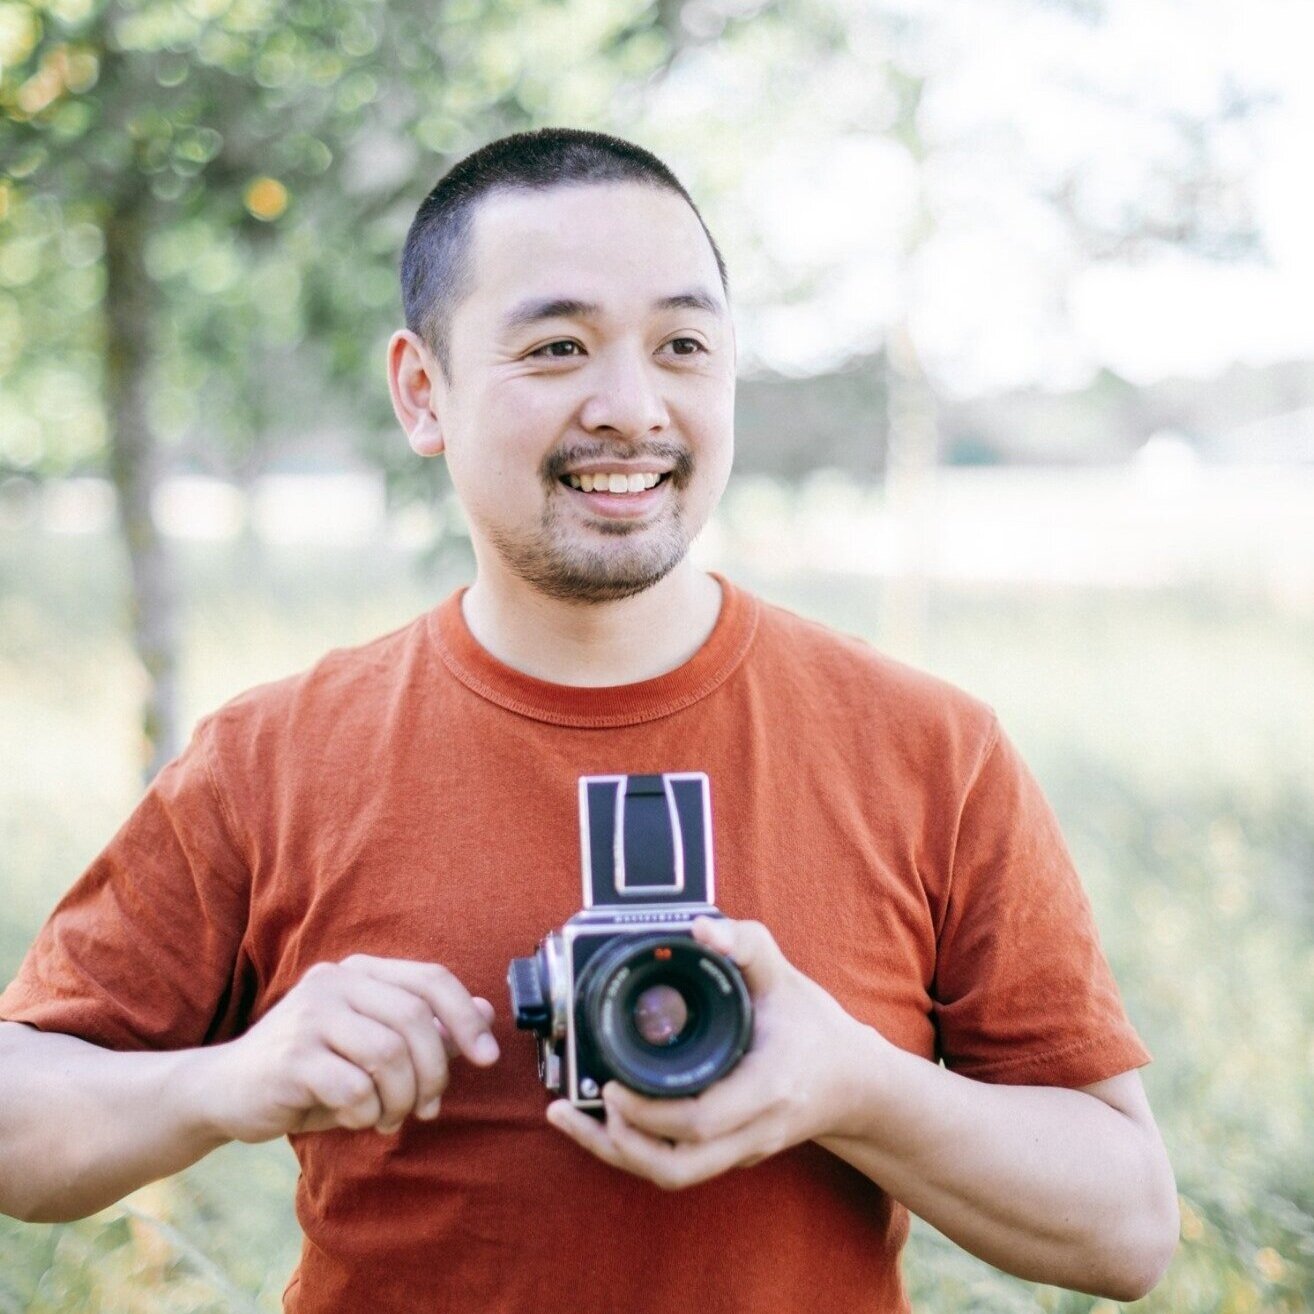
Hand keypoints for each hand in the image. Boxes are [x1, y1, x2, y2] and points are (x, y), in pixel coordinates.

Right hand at [201, 955, 498, 1141]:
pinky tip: (358, 1119)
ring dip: (403, 1098)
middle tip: (428, 1106)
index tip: (488, 1059)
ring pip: (391, 1054)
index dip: (467, 1018)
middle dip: (436, 1071)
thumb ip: (425, 1028)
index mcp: (360, 972)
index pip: (432, 980)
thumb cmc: (311, 1070)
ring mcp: (310, 1015)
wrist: (225, 1091)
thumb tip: (486, 1013)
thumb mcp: (371, 1046)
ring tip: (391, 1117)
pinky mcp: (291, 1057)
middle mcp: (336, 981)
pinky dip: (369, 1113)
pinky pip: (355, 1088)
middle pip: (417, 1019)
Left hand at [545, 916, 876, 1189]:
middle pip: (677, 1168)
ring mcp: (742, 1151)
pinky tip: (604, 1124)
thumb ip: (745, 944)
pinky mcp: (731, 1156)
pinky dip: (637, 1150)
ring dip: (618, 1153)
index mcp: (766, 1088)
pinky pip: (679, 1167)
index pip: (700, 1121)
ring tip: (572, 1120)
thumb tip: (701, 927)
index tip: (611, 1085)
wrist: (853, 1083)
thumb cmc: (814, 1028)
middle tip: (580, 1105)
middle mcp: (753, 1131)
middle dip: (618, 1143)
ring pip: (673, 1176)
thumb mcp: (784, 976)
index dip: (648, 1112)